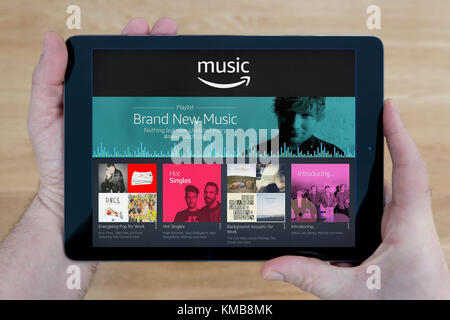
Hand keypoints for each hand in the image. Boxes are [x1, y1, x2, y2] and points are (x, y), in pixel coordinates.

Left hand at [29, 17, 177, 217]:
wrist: (72, 197)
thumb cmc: (56, 158)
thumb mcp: (44, 116)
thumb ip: (47, 80)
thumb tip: (53, 39)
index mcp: (94, 92)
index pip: (114, 60)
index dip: (129, 40)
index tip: (143, 27)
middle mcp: (116, 104)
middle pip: (140, 70)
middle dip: (156, 47)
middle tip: (170, 31)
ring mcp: (133, 123)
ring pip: (154, 93)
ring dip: (169, 72)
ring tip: (180, 54)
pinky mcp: (144, 142)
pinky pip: (161, 123)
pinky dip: (174, 109)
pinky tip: (184, 98)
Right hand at [261, 99, 449, 298]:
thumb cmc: (406, 308)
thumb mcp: (352, 294)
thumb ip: (309, 277)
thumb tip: (271, 266)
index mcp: (409, 229)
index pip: (408, 170)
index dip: (398, 135)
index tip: (388, 107)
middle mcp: (410, 224)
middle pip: (391, 176)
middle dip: (373, 151)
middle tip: (349, 130)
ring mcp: (405, 232)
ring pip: (384, 195)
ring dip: (363, 181)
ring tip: (336, 166)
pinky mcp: (398, 241)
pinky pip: (381, 212)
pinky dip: (361, 204)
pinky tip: (340, 208)